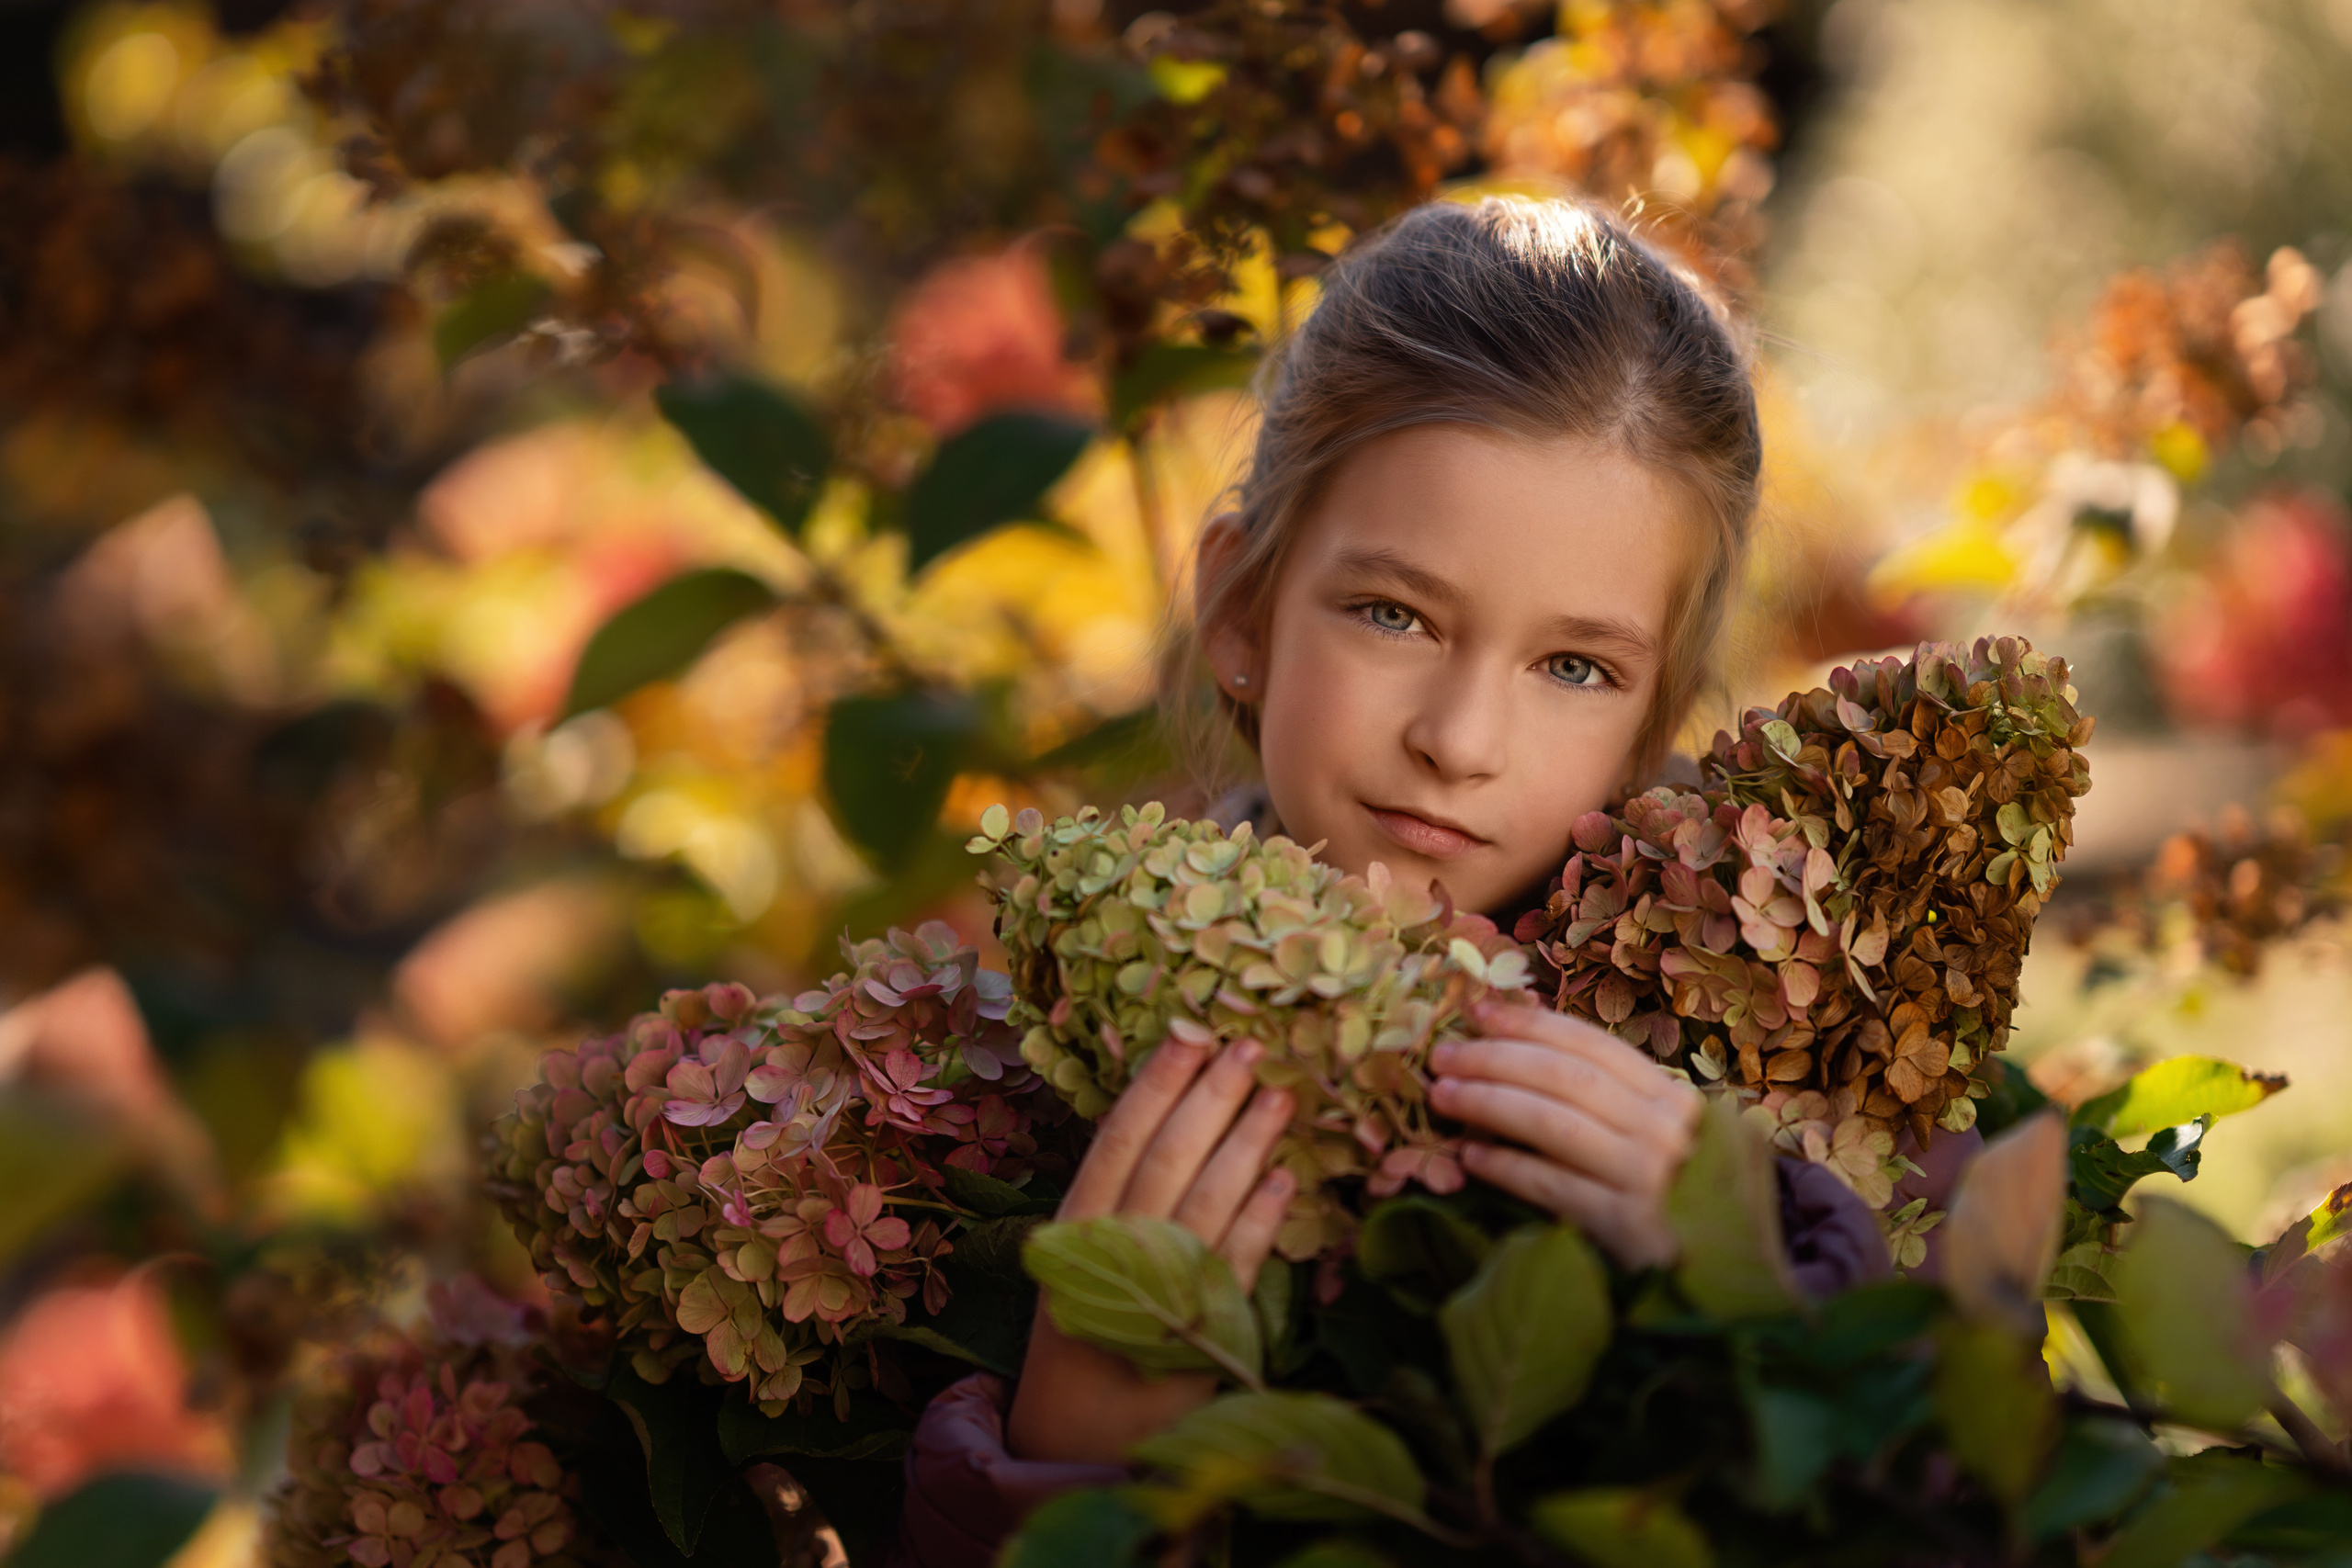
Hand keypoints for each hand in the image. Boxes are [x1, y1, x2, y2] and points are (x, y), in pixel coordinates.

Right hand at [1004, 1037, 1294, 1463]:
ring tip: (1280, 1096)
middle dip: (1208, 1099)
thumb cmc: (1085, 1334)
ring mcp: (1152, 1299)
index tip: (1187, 1034)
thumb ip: (1119, 1199)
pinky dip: (1264, 1221)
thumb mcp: (1079, 1262)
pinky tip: (1287, 1179)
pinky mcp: (1199, 1338)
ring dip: (1246, 1145)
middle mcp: (1107, 1259)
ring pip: (1205, 1206)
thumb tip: (1179, 1113)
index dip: (1154, 1086)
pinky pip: (1236, 1267)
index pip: (1116, 1142)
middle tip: (1248, 1046)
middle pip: (1163, 1162)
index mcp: (1073, 1232)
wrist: (1073, 1444)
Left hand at [1428, 998, 1702, 1269]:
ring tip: (1444, 1096)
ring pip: (1553, 1124)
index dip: (1531, 1024)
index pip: (1592, 1046)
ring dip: (1489, 1103)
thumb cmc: (1683, 1197)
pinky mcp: (1626, 1226)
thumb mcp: (1661, 1134)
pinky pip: (1552, 1185)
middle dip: (1497, 1059)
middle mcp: (1665, 1130)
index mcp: (1672, 1098)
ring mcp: (1649, 1177)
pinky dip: (1506, 1166)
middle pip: (1566, 1078)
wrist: (1726, 1273)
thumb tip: (1526, 1038)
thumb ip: (1612, 1096)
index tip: (1480, 1012)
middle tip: (1445, 1055)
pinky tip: (1471, 1156)